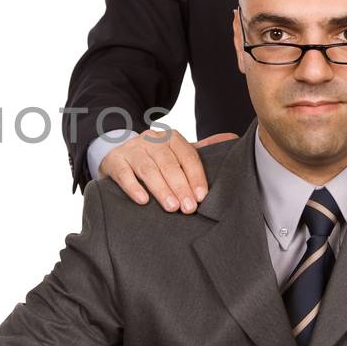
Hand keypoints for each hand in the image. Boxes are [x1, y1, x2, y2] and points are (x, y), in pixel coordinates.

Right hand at [99, 129, 236, 212]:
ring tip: (171, 207)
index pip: (187, 155)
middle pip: (168, 163)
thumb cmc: (153, 159)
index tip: (202, 196)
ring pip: (148, 169)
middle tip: (188, 207)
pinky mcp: (114, 161)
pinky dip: (133, 187)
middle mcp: (151, 140)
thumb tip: (232, 139)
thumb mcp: (176, 153)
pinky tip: (143, 201)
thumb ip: (202, 150)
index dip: (196, 176)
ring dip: (161, 189)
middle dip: (180, 186)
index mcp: (170, 137)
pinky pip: (124, 174)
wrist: (117, 155)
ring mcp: (131, 149)